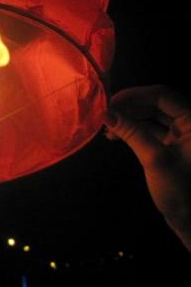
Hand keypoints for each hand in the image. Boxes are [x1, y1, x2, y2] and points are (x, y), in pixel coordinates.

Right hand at [105, 85, 190, 247]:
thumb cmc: (180, 190)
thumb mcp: (154, 159)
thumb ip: (131, 132)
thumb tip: (106, 113)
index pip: (162, 95)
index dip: (134, 95)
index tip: (109, 102)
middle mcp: (190, 123)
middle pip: (156, 103)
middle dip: (129, 107)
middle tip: (105, 113)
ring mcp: (182, 134)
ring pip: (152, 115)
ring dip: (129, 118)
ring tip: (108, 127)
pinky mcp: (174, 145)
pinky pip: (152, 129)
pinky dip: (134, 129)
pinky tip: (117, 135)